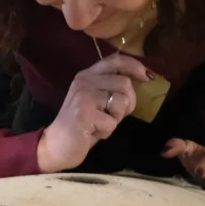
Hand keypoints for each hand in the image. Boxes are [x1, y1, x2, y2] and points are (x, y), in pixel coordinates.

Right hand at [37, 54, 153, 172]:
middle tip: (112, 116)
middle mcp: (85, 81)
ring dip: (116, 118)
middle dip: (128, 104)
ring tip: (100, 123)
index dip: (134, 65)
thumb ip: (112, 87)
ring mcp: (84, 96)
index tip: (148, 77)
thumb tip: (142, 79)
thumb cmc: (82, 124)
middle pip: (125, 84)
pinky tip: (93, 132)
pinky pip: (113, 122)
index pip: (115, 60)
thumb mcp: (97, 100)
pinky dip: (107, 132)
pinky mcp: (85, 113)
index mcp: (87, 75)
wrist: (56, 145)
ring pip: (122, 102)